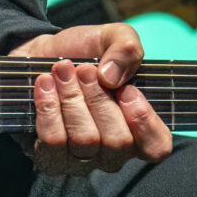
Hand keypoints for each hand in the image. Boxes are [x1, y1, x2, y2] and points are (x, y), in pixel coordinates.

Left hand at [11, 23, 172, 175]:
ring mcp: (82, 160)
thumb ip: (127, 48)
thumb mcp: (112, 36)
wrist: (40, 55)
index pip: (156, 146)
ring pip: (85, 141)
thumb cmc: (84, 53)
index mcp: (138, 127)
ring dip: (72, 99)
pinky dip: (48, 108)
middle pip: (117, 142)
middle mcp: (113, 152)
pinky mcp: (50, 159)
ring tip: (61, 70)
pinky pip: (53, 143)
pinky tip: (44, 84)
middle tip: (83, 69)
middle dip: (98, 99)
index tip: (127, 89)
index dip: (144, 122)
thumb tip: (112, 78)